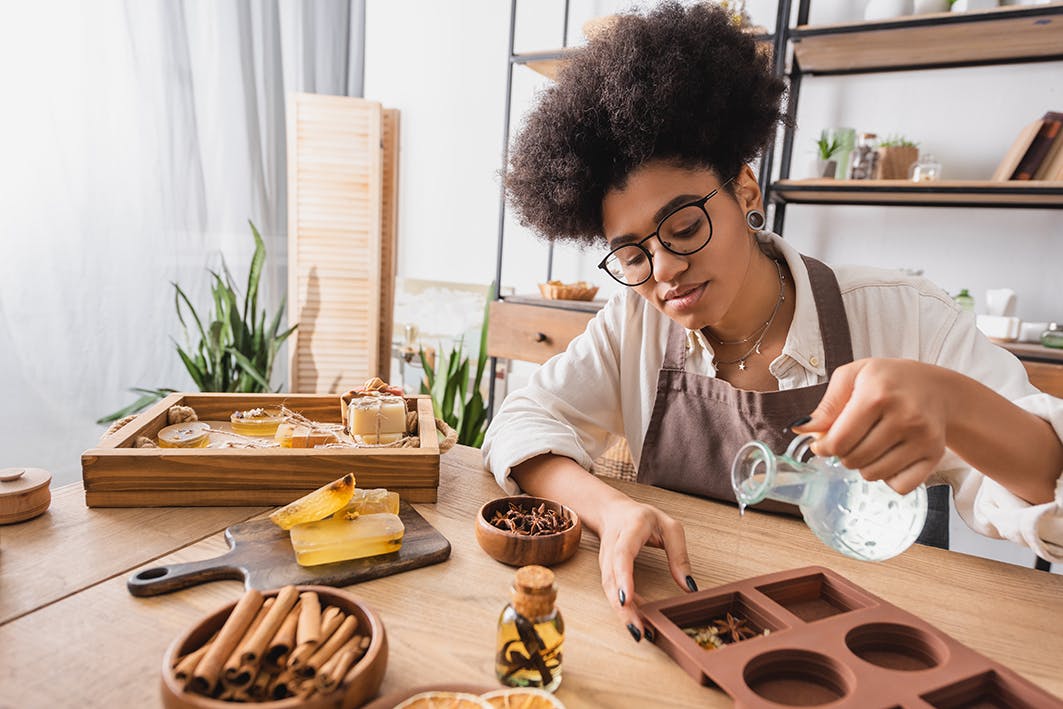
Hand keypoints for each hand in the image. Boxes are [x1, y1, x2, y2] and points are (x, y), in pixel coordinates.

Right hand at [596, 497, 695, 640]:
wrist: (613, 512)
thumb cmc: (643, 518)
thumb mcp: (670, 527)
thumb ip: (680, 555)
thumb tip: (689, 587)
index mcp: (630, 529)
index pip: (622, 554)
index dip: (623, 576)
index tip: (627, 598)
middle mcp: (613, 546)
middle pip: (612, 579)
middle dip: (622, 607)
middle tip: (638, 631)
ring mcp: (606, 560)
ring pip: (609, 589)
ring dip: (622, 613)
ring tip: (640, 632)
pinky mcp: (606, 571)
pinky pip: (613, 592)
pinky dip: (623, 608)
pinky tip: (637, 622)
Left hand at [793, 358, 949, 494]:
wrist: (936, 388)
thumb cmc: (888, 380)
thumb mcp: (853, 376)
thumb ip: (827, 405)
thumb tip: (802, 429)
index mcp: (878, 394)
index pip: (839, 440)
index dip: (824, 447)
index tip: (822, 444)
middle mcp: (904, 416)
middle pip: (854, 459)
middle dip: (844, 454)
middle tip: (850, 441)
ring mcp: (923, 437)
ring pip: (874, 474)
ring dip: (864, 466)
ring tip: (869, 446)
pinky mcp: (934, 454)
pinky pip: (900, 485)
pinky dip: (889, 478)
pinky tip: (889, 458)